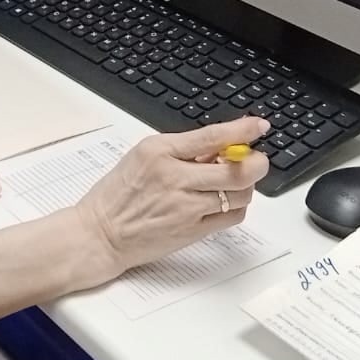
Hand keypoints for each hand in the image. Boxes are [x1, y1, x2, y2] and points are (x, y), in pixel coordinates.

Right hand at [74, 117, 269, 282]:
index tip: (259, 126)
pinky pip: (231, 217)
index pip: (211, 136)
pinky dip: (237, 207)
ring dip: (245, 186)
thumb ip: (180, 151)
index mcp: (159, 152)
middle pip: (235, 169)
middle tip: (257, 160)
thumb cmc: (117, 195)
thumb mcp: (142, 157)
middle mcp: (174, 178)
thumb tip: (219, 146)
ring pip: (239, 194)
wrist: (100, 234)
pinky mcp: (192, 231)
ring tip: (234, 182)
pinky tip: (226, 202)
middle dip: (256, 163)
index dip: (242, 130)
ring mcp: (185, 207)